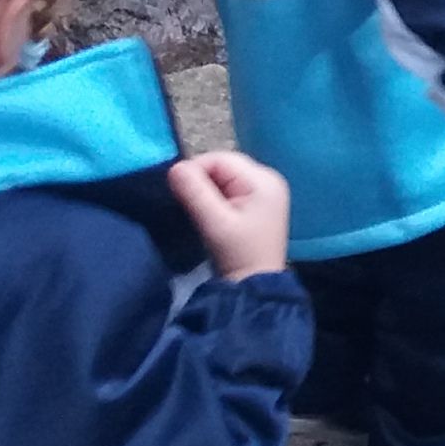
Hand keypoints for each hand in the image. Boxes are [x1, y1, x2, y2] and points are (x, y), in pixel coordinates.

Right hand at [171, 152, 291, 281]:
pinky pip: (231, 189)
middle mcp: (268, 179)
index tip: (176, 190)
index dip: (195, 169)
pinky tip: (207, 212)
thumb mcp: (215, 223)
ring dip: (206, 189)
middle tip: (183, 200)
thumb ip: (196, 194)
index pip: (221, 159)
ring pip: (226, 177)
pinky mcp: (258, 205)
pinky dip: (215, 197)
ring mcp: (265, 192)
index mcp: (263, 179)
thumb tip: (175, 167)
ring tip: (194, 208)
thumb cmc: (237, 254)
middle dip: (200, 179)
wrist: (255, 286)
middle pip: (225, 166)